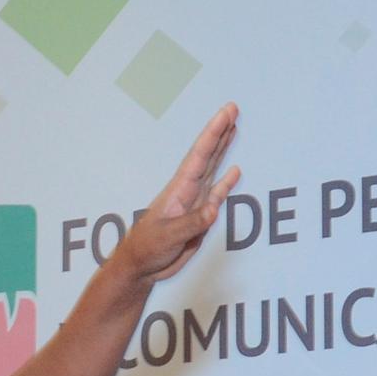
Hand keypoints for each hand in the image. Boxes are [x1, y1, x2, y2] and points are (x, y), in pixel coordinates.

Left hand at [122, 102, 241, 283]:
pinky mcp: (200, 217)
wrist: (141, 266)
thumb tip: (214, 208)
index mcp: (179, 190)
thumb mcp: (168, 236)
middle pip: (207, 155)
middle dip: (220, 132)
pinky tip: (235, 171)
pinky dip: (226, 183)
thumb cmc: (147, 248)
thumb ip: (192, 223)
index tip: (227, 113)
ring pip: (212, 169)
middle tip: (233, 109)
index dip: (214, 133)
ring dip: (223, 150)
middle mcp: (188, 190)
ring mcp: (194, 202)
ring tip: (235, 129)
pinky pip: (216, 194)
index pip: (199, 155)